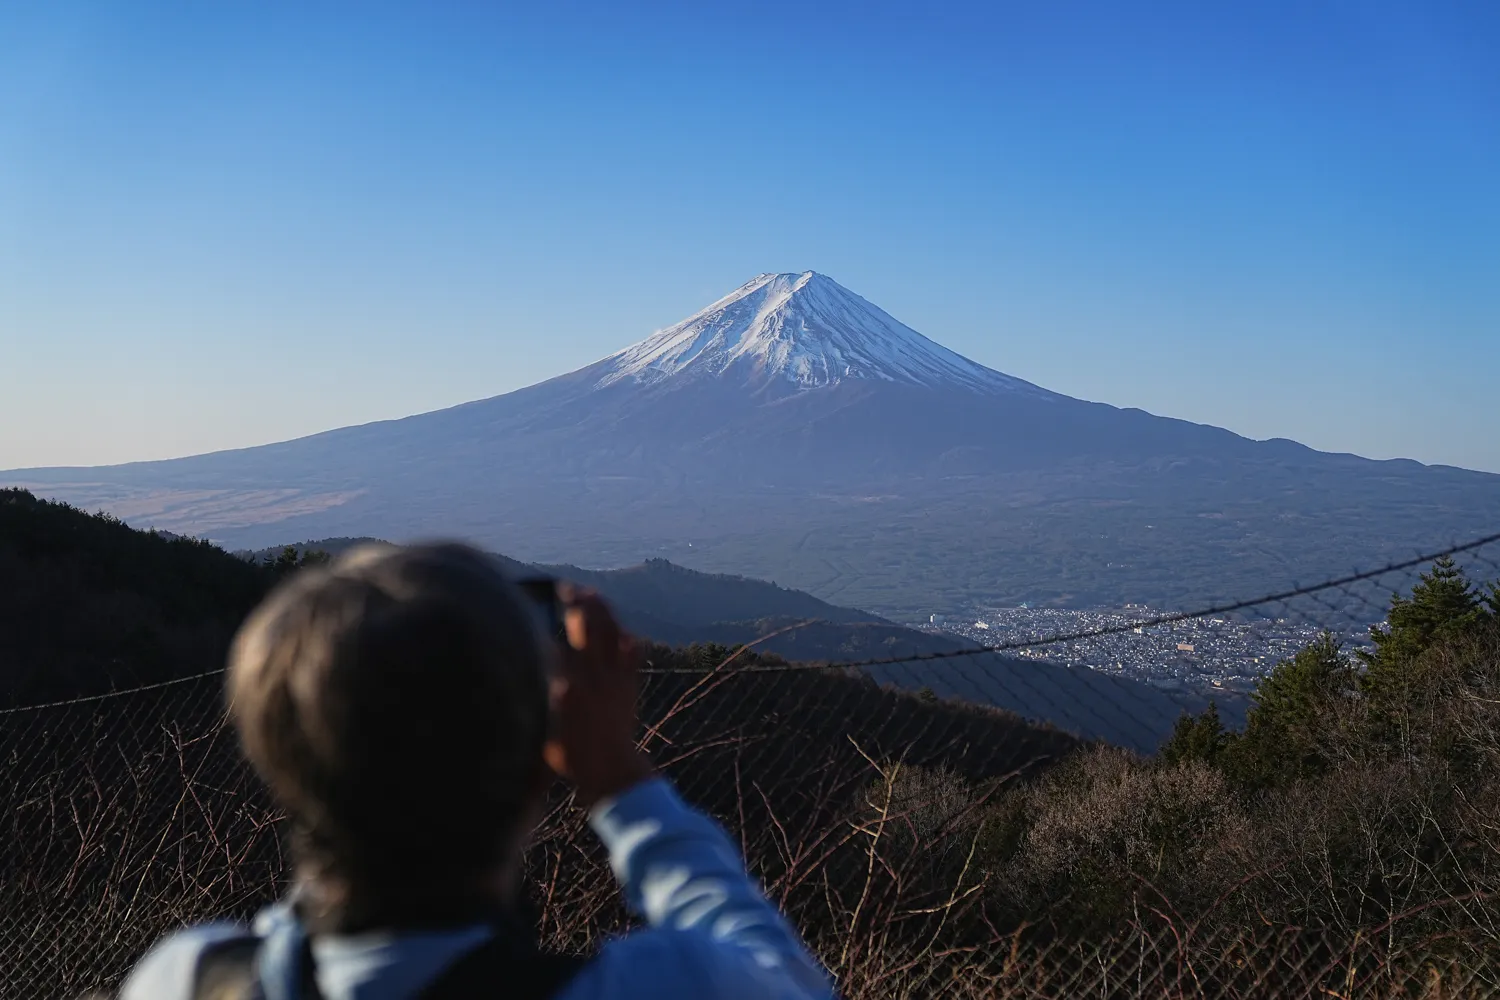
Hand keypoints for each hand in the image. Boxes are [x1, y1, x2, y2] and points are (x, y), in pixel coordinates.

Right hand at [541, 585, 652, 808]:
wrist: (610, 769)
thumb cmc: (569, 755)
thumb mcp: (541, 729)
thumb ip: (535, 698)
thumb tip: (526, 670)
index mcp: (565, 688)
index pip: (553, 643)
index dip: (544, 622)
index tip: (535, 605)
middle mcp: (592, 677)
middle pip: (586, 627)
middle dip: (575, 603)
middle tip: (565, 588)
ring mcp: (614, 677)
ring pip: (611, 631)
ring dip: (601, 609)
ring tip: (590, 594)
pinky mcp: (629, 683)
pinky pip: (632, 650)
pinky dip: (625, 635)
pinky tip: (617, 627)